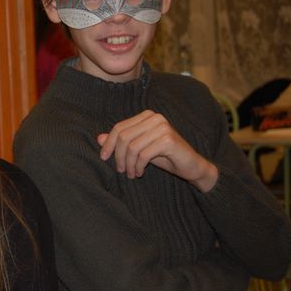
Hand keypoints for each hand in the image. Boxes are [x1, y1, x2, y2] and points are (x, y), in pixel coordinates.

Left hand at [97, 110, 217, 191]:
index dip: (108, 143)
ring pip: (132, 146)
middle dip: (118, 156)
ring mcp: (162, 127)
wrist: (191, 166)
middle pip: (124, 136)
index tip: (103, 157)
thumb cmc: (164, 156)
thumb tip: (98, 138)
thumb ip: (121, 142)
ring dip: (129, 164)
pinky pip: (143, 154)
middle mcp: (155, 118)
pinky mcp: (168, 140)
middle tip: (121, 170)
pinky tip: (140, 172)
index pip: (119, 127)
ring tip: (131, 174)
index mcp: (146, 116)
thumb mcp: (139, 148)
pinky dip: (138, 166)